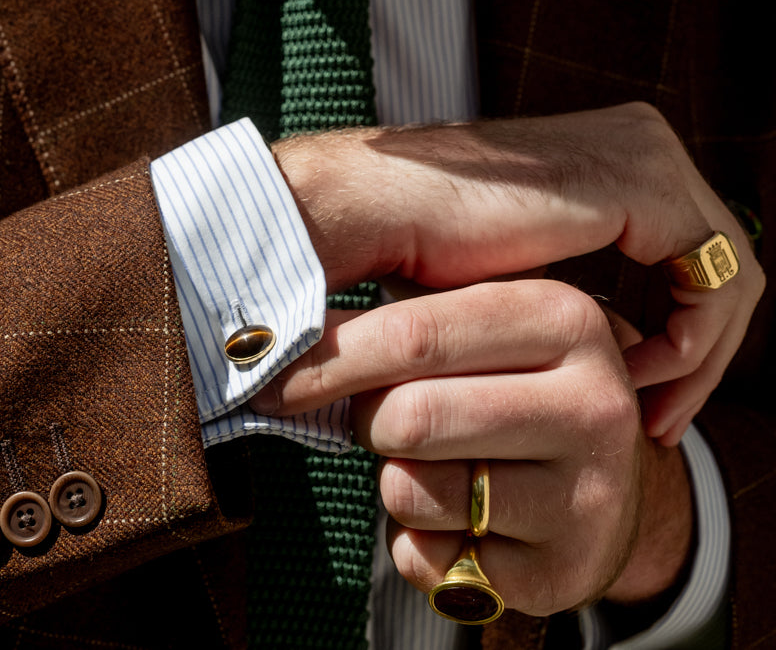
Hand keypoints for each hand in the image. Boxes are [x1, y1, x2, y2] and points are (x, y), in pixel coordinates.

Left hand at [251, 280, 693, 614]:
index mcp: (565, 318)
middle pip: (409, 416)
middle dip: (369, 420)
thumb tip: (286, 315)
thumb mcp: (485, 321)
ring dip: (394, 481)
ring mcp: (588, 494)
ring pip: (414, 488)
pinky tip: (459, 521)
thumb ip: (408, 311)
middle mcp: (593, 403)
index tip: (272, 365)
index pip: (416, 334)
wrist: (609, 481)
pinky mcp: (564, 571)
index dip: (332, 355)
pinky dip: (418, 542)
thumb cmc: (516, 380)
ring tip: (435, 465)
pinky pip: (432, 559)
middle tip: (380, 419)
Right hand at [273, 102, 763, 442]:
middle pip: (718, 262)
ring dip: (697, 361)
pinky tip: (636, 380)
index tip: (645, 403)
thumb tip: (611, 346)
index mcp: (613, 149)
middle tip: (657, 423)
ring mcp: (644, 151)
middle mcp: (640, 136)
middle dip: (699, 355)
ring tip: (647, 414)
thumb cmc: (424, 248)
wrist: (376, 210)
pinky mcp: (641, 183)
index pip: (692, 249)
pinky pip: (712, 280)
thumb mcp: (525, 278)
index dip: (684, 336)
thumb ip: (576, 292)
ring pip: (728, 275)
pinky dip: (692, 345)